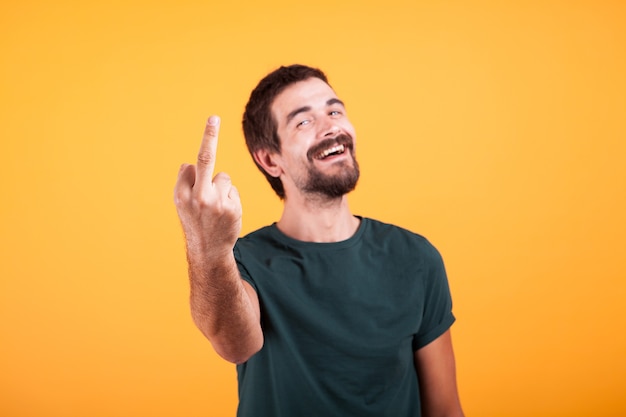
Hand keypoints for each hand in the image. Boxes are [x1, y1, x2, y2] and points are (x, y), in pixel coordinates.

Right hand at [174, 116, 241, 257]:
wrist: (208, 250)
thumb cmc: (195, 223)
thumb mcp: (183, 205)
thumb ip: (186, 184)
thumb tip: (189, 164)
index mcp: (181, 194)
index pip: (190, 167)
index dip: (195, 169)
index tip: (211, 121)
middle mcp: (197, 196)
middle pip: (204, 159)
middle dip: (209, 136)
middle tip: (213, 118)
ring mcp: (216, 202)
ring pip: (224, 177)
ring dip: (222, 188)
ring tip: (216, 208)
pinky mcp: (232, 207)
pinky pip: (232, 190)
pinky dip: (230, 198)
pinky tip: (225, 214)